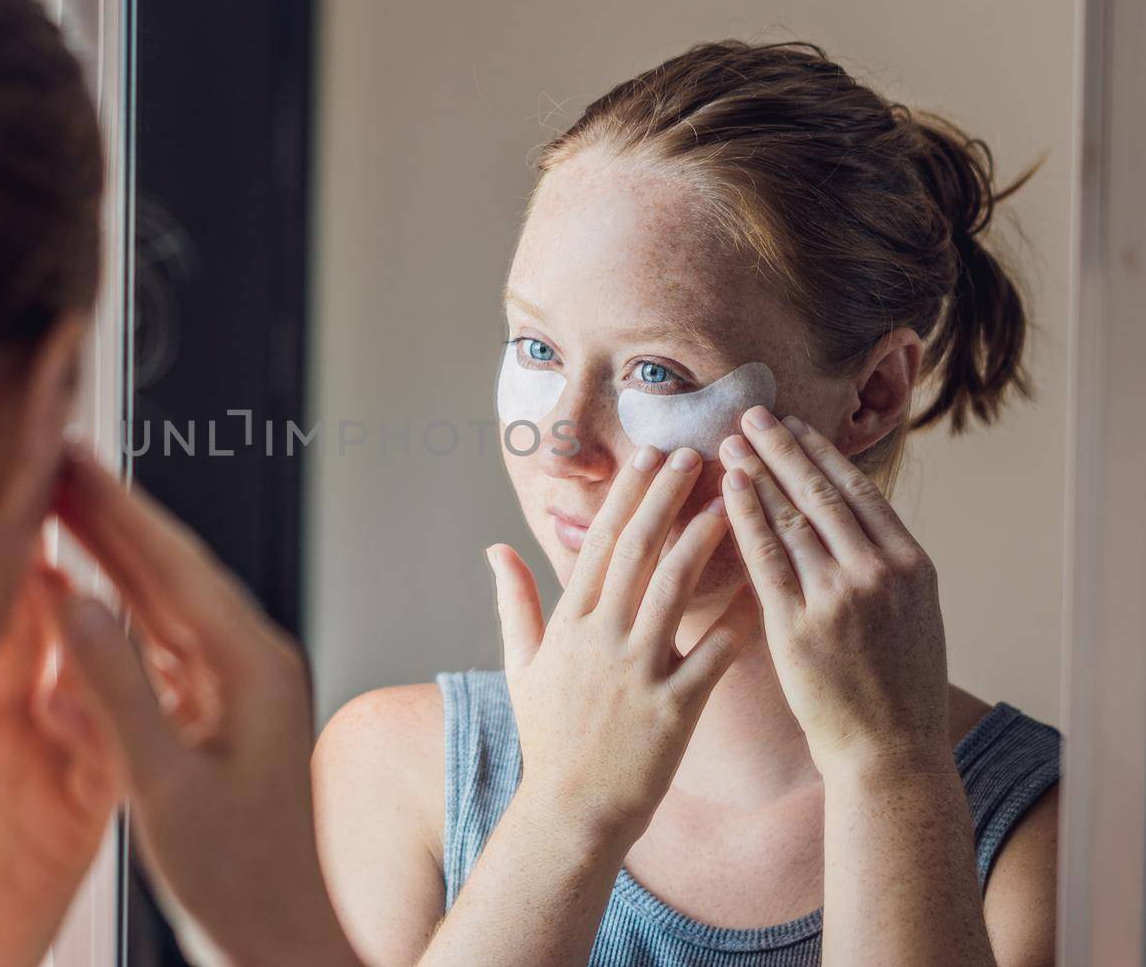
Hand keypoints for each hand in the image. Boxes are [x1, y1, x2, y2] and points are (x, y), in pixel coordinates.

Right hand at [48, 454, 359, 966]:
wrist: (282, 943)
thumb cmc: (242, 880)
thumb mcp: (165, 787)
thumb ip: (117, 691)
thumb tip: (73, 602)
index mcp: (254, 666)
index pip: (174, 565)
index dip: (117, 507)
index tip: (70, 458)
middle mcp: (252, 664)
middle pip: (170, 572)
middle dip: (110, 515)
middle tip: (53, 462)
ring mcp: (238, 689)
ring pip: (164, 607)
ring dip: (111, 559)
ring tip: (57, 511)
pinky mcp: (218, 717)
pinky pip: (162, 652)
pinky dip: (116, 624)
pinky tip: (80, 606)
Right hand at [489, 445, 758, 842]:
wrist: (572, 810)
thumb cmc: (549, 736)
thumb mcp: (521, 666)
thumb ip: (515, 601)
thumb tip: (496, 548)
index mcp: (569, 624)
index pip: (600, 543)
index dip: (627, 494)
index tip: (649, 454)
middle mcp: (601, 638)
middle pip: (639, 550)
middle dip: (667, 496)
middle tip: (695, 454)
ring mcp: (638, 672)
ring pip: (676, 588)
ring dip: (705, 538)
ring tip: (731, 500)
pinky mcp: (675, 707)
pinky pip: (715, 652)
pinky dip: (741, 616)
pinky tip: (767, 583)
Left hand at [719, 409, 949, 775]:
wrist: (890, 752)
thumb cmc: (899, 686)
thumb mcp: (914, 614)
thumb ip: (885, 564)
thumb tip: (851, 516)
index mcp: (912, 565)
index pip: (860, 491)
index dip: (821, 453)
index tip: (795, 424)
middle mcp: (878, 573)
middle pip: (822, 493)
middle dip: (783, 448)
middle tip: (751, 413)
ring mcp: (837, 598)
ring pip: (790, 519)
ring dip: (756, 473)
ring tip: (729, 442)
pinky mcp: (797, 625)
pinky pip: (764, 558)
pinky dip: (744, 517)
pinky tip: (726, 489)